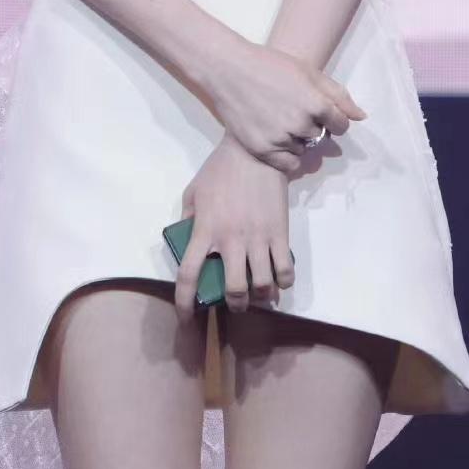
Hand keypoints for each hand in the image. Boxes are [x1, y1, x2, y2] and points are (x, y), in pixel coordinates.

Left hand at [173, 132, 293, 322]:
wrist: (254, 151)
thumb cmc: (220, 170)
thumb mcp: (193, 192)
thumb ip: (187, 218)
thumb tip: (186, 239)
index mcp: (205, 230)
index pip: (189, 275)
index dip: (184, 302)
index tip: (185, 317)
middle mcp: (231, 240)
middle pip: (233, 290)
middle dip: (234, 305)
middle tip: (235, 303)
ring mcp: (258, 238)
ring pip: (261, 285)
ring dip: (259, 298)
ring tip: (258, 295)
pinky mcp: (279, 233)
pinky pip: (285, 269)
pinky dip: (283, 282)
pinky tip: (278, 281)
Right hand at [200, 38, 367, 173]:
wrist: (228, 70)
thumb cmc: (270, 65)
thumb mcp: (308, 72)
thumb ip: (338, 95)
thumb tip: (361, 117)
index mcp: (316, 103)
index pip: (341, 125)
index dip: (333, 118)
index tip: (319, 111)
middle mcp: (300, 124)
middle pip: (320, 137)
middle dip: (312, 126)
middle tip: (291, 109)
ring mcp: (280, 138)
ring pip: (303, 149)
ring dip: (297, 140)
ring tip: (278, 120)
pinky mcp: (261, 149)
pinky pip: (288, 164)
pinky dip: (286, 155)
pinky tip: (277, 138)